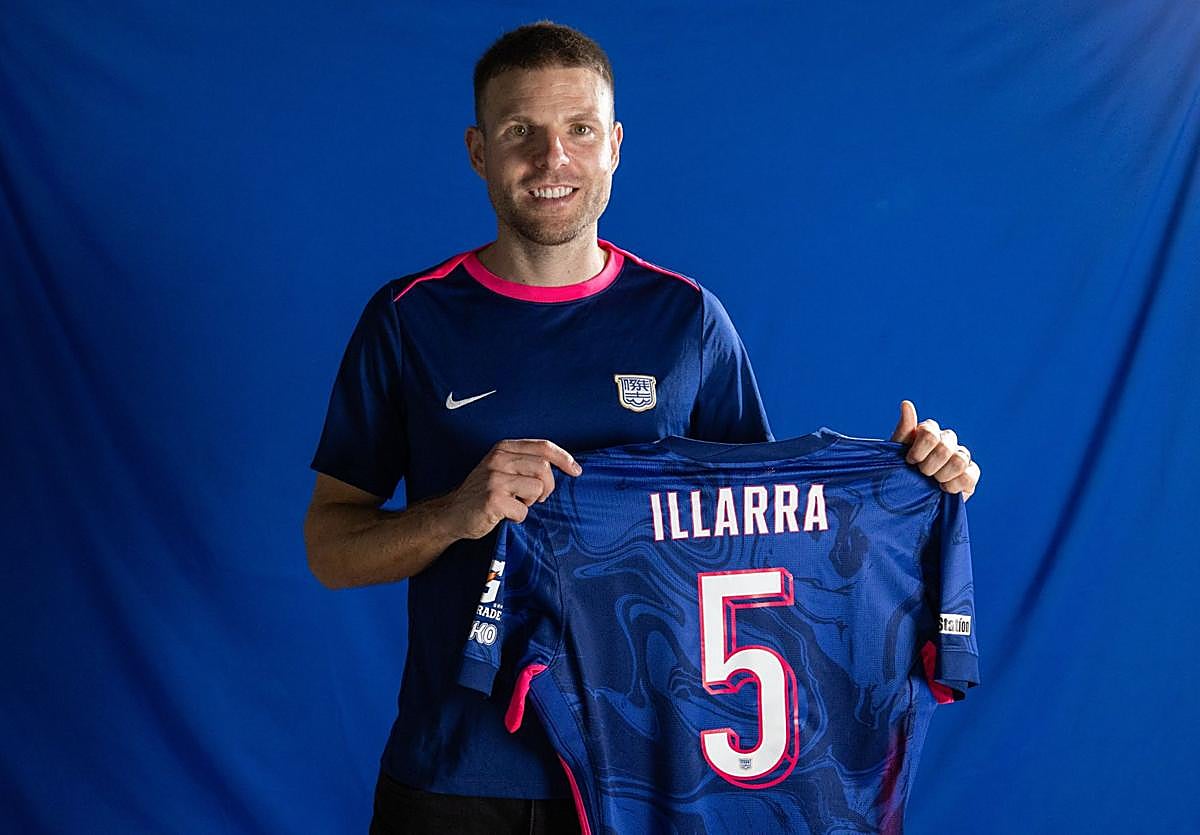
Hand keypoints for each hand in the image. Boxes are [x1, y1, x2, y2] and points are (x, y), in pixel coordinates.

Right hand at [445, 439, 582, 538]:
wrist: (451, 513)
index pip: (543, 447)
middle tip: (535, 498)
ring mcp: (494, 479)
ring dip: (531, 502)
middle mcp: (498, 460)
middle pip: (544, 468)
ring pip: (537, 488)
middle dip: (547, 487)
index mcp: (503, 449)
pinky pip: (523, 510)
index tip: (576, 470)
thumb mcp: (500, 468)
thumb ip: (524, 462)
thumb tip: (561, 467)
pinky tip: (505, 515)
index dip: (564, 458)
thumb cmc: (482, 492)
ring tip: (515, 503)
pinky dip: (518, 517)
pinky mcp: (493, 500)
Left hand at [890, 401, 979, 500]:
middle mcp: (947, 441)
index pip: (930, 432)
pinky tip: (944, 489)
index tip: (910, 461)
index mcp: (929, 432)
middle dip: (929, 466)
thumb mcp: (895, 453)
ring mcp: (961, 457)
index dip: (919, 450)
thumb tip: (906, 403)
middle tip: (921, 474)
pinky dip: (955, 485)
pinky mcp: (970, 475)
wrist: (905, 501)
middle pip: (945, 446)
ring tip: (932, 482)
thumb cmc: (898, 473)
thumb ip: (903, 429)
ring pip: (959, 460)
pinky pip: (970, 476)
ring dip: (942, 476)